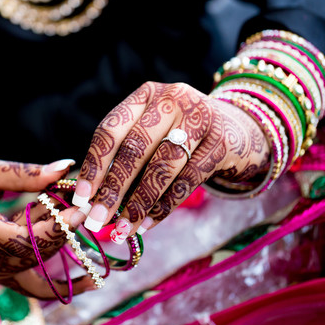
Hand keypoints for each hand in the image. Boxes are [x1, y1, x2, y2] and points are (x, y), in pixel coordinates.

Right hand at [0, 157, 96, 298]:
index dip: (57, 227)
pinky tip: (88, 280)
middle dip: (65, 232)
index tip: (79, 207)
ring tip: (85, 232)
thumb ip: (24, 174)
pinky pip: (32, 284)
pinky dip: (57, 277)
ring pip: (38, 272)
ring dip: (61, 248)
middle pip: (37, 255)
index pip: (27, 240)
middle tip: (86, 207)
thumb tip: (66, 167)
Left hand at [71, 81, 270, 240]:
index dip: (94, 165)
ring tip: (121, 229)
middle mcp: (172, 99)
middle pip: (133, 149)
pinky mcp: (222, 142)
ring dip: (138, 204)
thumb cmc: (182, 137)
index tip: (82, 197)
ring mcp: (200, 118)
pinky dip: (164, 207)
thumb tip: (91, 201)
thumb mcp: (154, 132)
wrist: (242, 131)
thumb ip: (125, 157)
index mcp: (145, 95)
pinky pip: (186, 181)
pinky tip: (146, 224)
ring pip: (161, 168)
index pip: (111, 129)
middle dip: (112, 190)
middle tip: (96, 220)